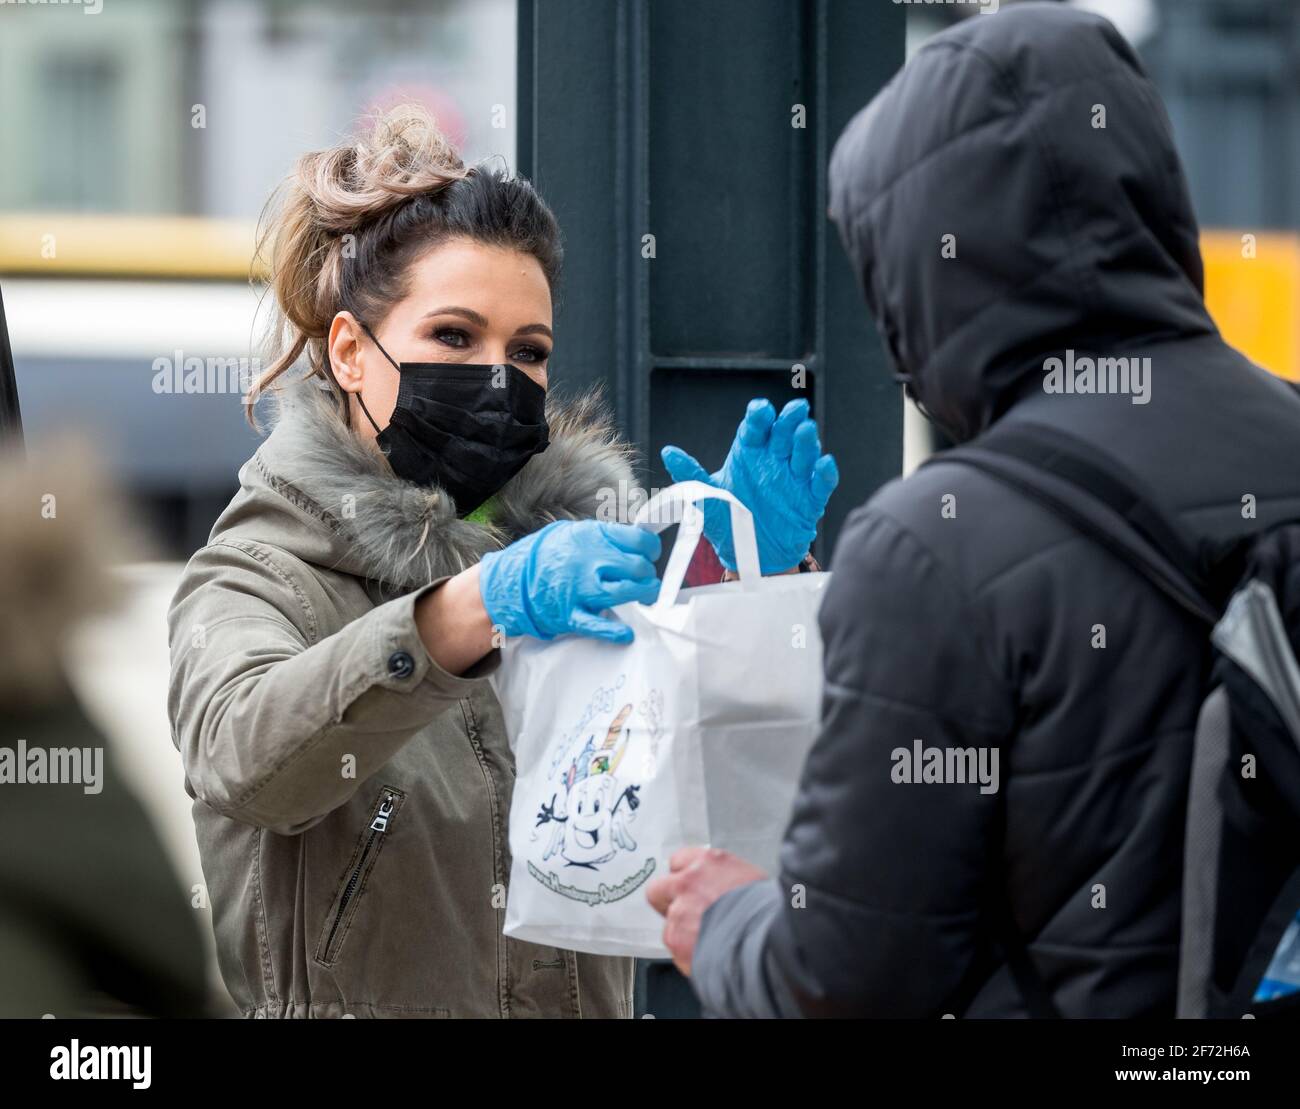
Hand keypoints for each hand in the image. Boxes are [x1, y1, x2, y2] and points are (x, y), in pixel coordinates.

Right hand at [478, 519, 660, 643]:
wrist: (510, 579)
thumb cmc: (547, 556)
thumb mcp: (573, 534)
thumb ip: (602, 538)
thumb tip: (634, 542)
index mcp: (591, 537)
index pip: (638, 539)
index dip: (651, 549)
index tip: (650, 555)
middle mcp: (587, 561)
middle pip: (637, 566)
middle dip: (648, 574)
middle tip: (646, 578)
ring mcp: (579, 589)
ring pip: (626, 591)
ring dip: (643, 594)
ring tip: (646, 595)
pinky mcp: (570, 614)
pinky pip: (597, 625)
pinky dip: (615, 632)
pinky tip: (626, 634)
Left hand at [646, 846, 767, 975]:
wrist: (770, 942)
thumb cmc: (771, 912)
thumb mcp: (753, 881)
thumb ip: (726, 881)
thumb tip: (724, 890)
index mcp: (710, 862)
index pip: (679, 861)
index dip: (684, 878)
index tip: (690, 889)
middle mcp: (689, 882)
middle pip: (658, 889)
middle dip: (667, 902)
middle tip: (684, 915)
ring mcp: (679, 911)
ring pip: (669, 923)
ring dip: (683, 933)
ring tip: (708, 942)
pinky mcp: (676, 939)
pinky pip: (675, 948)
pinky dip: (688, 954)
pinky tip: (708, 955)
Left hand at [661, 398, 838, 573]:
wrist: (748, 555)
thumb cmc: (727, 521)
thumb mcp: (704, 498)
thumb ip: (690, 474)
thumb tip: (668, 452)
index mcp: (749, 454)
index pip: (755, 429)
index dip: (759, 417)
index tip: (760, 410)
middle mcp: (773, 461)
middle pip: (784, 434)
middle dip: (789, 421)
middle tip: (795, 409)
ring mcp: (793, 480)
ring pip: (804, 454)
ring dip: (807, 442)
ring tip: (806, 431)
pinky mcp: (810, 500)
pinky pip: (820, 485)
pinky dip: (825, 474)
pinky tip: (824, 463)